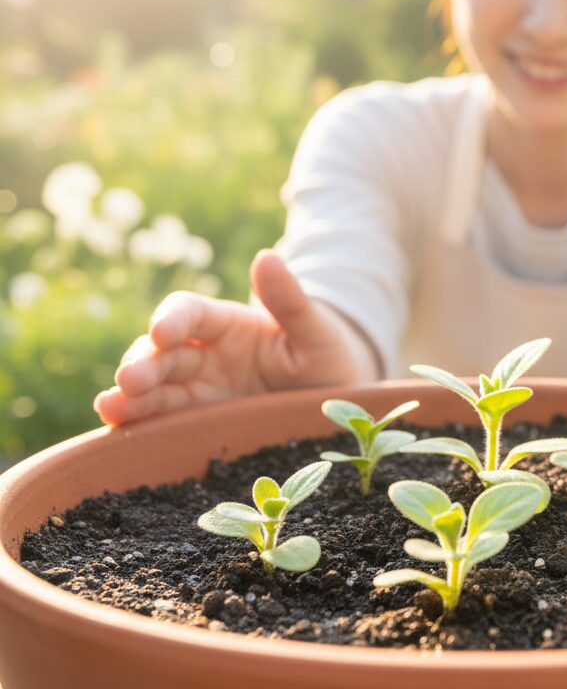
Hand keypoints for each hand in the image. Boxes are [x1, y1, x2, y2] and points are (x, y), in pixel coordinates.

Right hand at [93, 250, 363, 425]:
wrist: (335, 405)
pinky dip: (138, 426)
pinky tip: (117, 432)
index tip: (162, 331)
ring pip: (155, 389)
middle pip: (162, 353)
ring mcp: (200, 392)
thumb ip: (291, 301)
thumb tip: (266, 255)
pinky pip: (163, 423)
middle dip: (143, 363)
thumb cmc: (327, 359)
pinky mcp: (198, 426)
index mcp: (229, 325)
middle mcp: (205, 356)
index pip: (189, 312)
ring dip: (130, 397)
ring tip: (110, 407)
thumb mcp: (318, 332)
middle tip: (129, 381)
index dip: (172, 319)